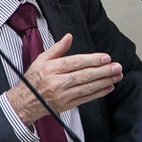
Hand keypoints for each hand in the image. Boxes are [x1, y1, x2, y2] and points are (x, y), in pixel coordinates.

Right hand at [6, 33, 123, 125]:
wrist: (24, 102)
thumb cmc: (34, 79)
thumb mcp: (41, 59)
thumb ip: (58, 48)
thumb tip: (69, 36)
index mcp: (52, 68)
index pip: (76, 62)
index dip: (93, 60)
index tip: (106, 57)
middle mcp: (58, 82)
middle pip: (85, 75)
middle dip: (104, 71)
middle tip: (117, 66)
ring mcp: (63, 95)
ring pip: (88, 88)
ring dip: (105, 81)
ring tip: (117, 76)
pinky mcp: (67, 105)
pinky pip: (86, 99)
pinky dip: (98, 93)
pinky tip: (108, 87)